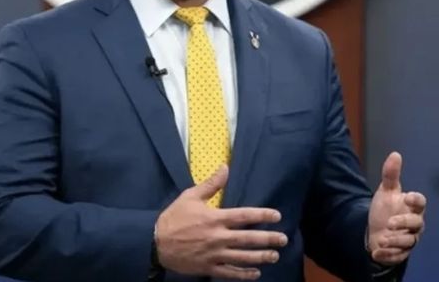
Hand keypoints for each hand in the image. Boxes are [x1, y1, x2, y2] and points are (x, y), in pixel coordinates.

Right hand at [155, 165, 288, 279]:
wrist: (155, 243)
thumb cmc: (173, 218)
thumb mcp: (190, 196)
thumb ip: (211, 184)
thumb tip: (225, 168)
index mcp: (215, 218)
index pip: (244, 216)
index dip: (262, 216)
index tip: (276, 216)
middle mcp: (218, 237)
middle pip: (248, 239)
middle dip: (268, 239)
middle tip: (283, 239)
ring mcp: (214, 254)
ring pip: (242, 258)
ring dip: (261, 257)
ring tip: (274, 256)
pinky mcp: (208, 268)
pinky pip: (230, 273)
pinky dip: (244, 274)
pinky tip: (255, 274)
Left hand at [367, 152, 426, 265]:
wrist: (376, 230)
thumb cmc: (385, 209)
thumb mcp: (386, 191)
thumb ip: (390, 175)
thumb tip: (395, 154)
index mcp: (412, 207)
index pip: (421, 203)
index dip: (416, 200)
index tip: (407, 197)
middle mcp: (414, 224)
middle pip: (417, 224)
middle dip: (404, 223)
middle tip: (390, 223)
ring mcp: (409, 239)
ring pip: (409, 242)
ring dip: (395, 241)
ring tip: (382, 239)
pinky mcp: (401, 253)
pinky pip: (399, 256)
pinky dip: (388, 255)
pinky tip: (376, 252)